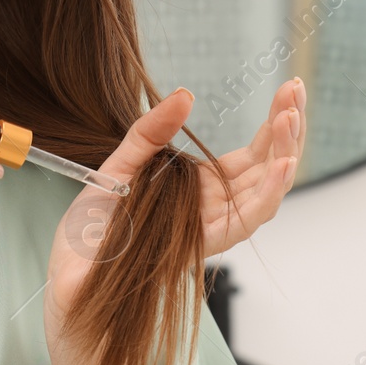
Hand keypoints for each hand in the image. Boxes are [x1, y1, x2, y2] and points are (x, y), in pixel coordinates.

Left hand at [42, 79, 304, 336]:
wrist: (69, 275)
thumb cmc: (93, 228)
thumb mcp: (119, 166)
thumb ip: (150, 132)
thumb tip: (186, 94)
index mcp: (201, 188)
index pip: (252, 154)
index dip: (274, 124)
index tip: (289, 89)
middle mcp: (213, 209)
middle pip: (266, 168)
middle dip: (287, 130)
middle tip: (296, 91)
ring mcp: (210, 229)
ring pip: (265, 194)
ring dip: (283, 155)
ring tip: (290, 119)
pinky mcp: (200, 247)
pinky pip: (243, 222)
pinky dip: (267, 194)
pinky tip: (282, 165)